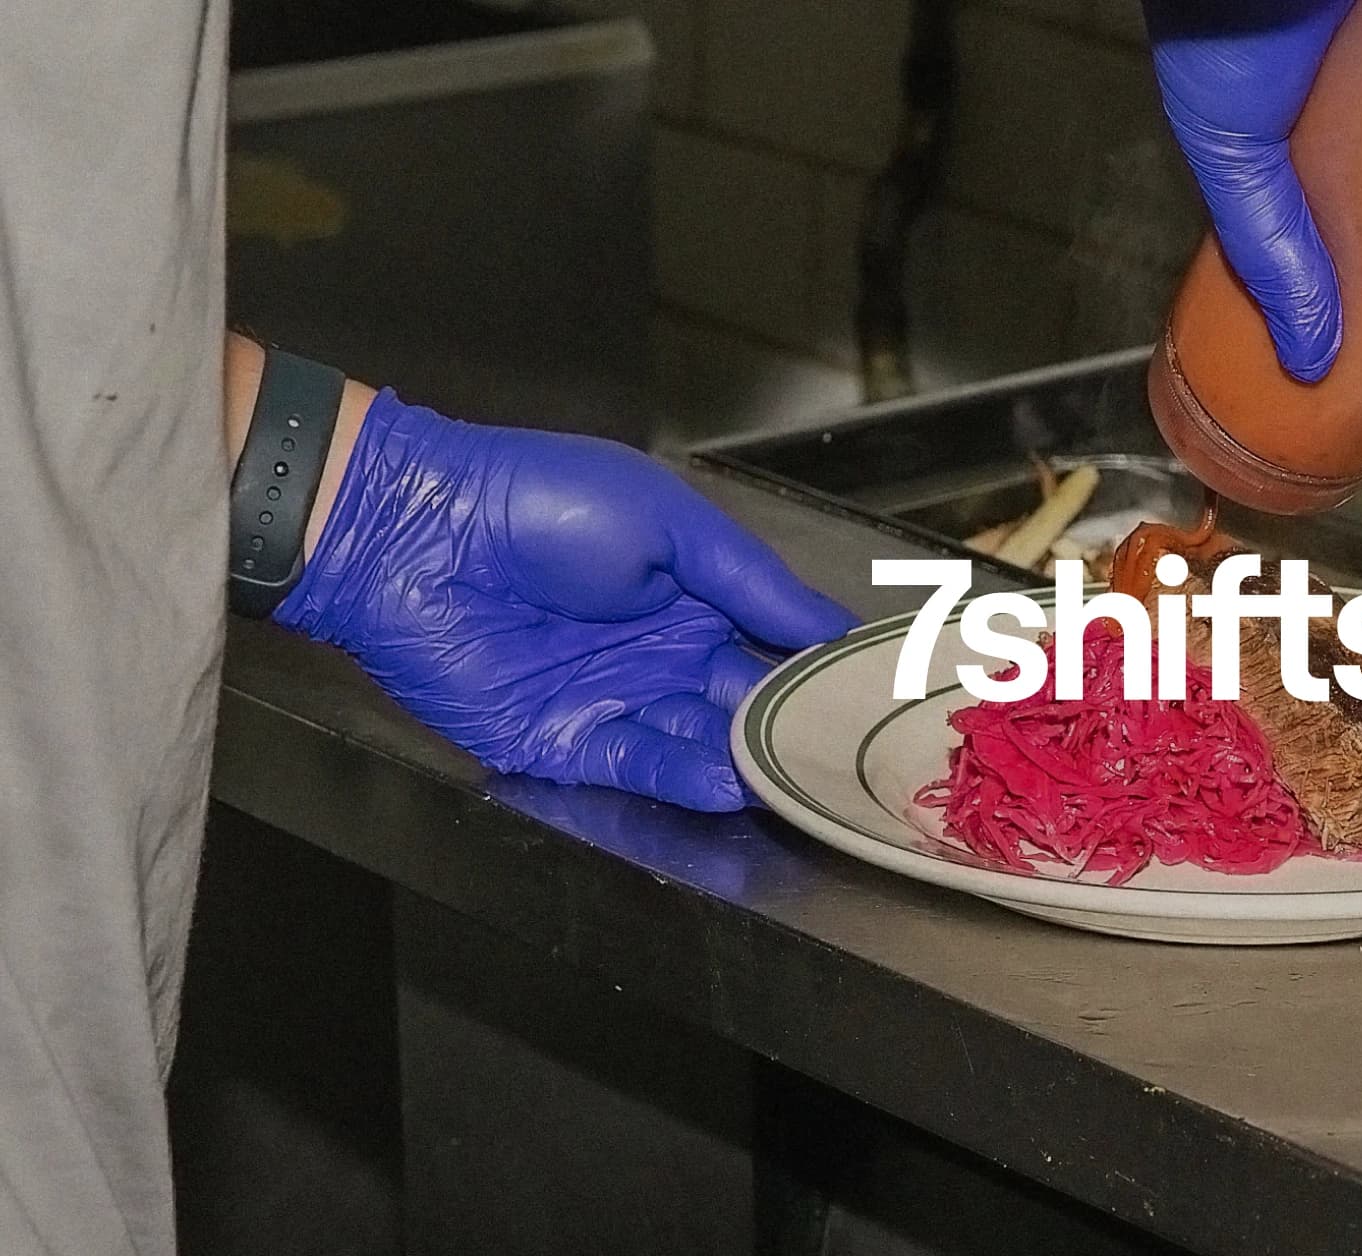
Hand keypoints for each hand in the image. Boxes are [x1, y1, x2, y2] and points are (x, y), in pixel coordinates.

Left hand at [275, 390, 859, 811]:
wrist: (413, 533)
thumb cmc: (538, 501)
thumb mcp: (669, 520)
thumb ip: (754, 581)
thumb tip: (831, 628)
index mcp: (692, 591)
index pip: (774, 640)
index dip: (822, 665)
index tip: (878, 691)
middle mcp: (661, 650)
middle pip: (746, 701)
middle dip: (797, 725)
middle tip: (855, 751)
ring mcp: (615, 698)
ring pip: (702, 743)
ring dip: (751, 761)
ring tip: (804, 777)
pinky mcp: (564, 740)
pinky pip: (639, 766)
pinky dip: (688, 779)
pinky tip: (734, 783)